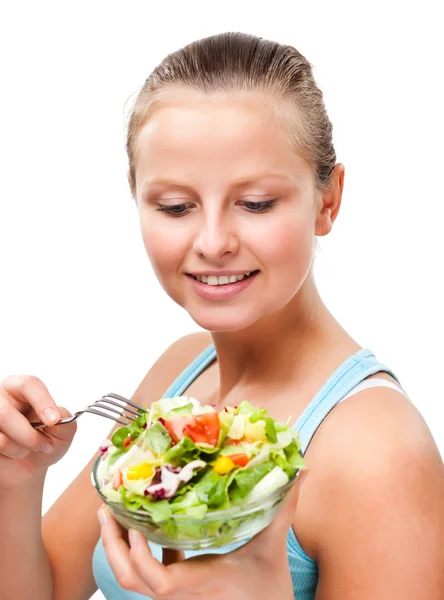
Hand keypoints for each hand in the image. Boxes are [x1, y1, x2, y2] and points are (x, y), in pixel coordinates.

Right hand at [0, 375, 76, 488]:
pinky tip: (14, 453)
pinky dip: (12, 454)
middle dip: (29, 436)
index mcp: (21, 388)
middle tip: (46, 445)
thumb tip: (58, 419)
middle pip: (5, 413)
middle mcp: (1, 398)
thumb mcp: (63, 433)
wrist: (28, 467)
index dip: (41, 401)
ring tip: (29, 449)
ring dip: (22, 447)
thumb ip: (66, 422)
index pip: (28, 384)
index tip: (53, 421)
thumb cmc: (45, 442)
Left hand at [99, 470, 306, 599]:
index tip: (133, 525)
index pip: (155, 579)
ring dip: (119, 549)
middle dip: (111, 546)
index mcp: (198, 582)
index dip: (136, 556)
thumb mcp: (273, 549)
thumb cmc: (269, 594)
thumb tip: (300, 472)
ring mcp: (176, 595)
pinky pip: (149, 575)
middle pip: (129, 580)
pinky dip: (140, 553)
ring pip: (133, 580)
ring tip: (114, 516)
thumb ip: (283, 509)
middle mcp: (180, 593)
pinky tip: (147, 528)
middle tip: (104, 510)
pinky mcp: (179, 592)